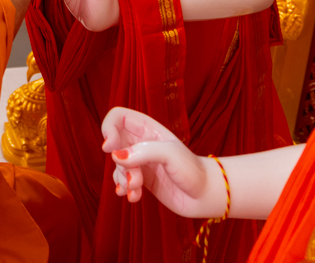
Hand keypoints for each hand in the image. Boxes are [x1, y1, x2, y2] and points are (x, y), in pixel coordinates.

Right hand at [101, 107, 222, 219]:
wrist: (206, 196)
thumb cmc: (192, 170)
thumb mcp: (170, 154)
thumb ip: (142, 152)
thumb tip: (115, 156)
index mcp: (148, 128)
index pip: (117, 117)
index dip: (108, 128)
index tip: (111, 148)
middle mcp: (141, 143)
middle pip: (114, 144)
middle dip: (119, 163)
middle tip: (135, 177)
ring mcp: (141, 162)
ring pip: (116, 165)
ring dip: (122, 179)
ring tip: (137, 189)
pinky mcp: (141, 180)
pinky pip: (122, 181)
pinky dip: (124, 190)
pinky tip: (134, 197)